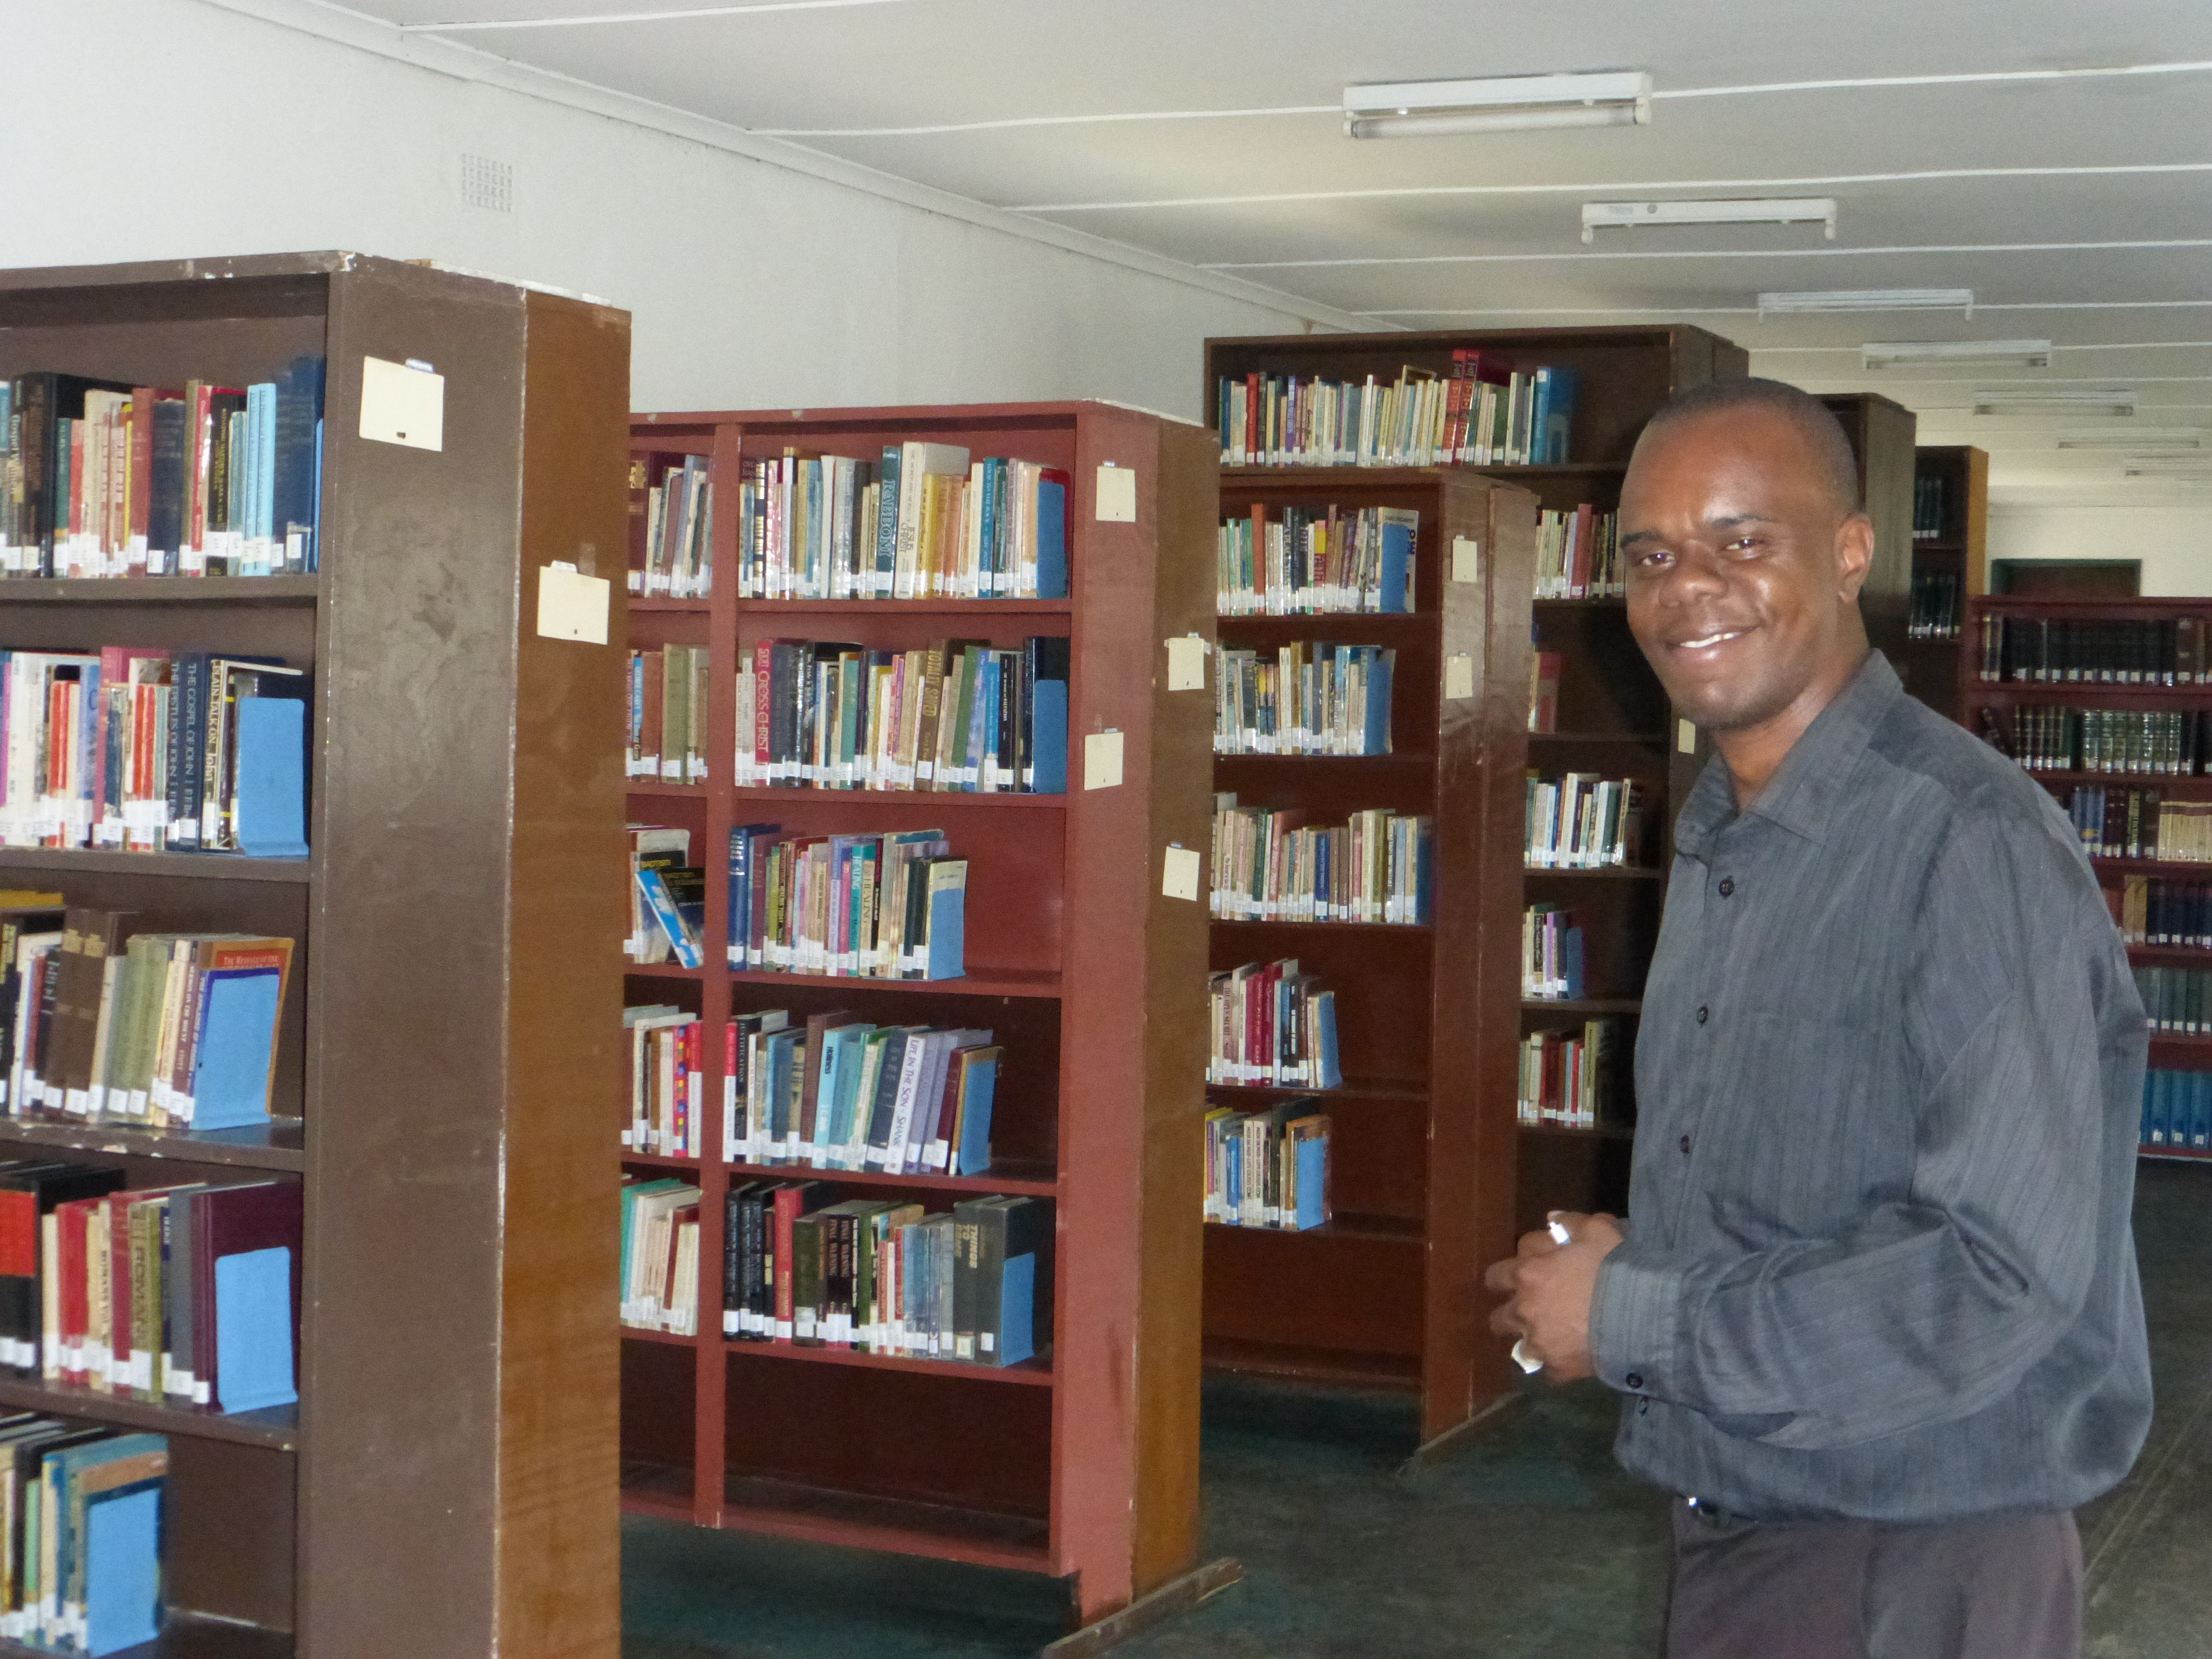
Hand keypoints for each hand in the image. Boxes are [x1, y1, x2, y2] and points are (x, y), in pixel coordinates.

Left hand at [1483, 1211, 1624, 1382]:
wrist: (1640, 1313)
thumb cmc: (1615, 1266)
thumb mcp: (1597, 1230)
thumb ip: (1570, 1222)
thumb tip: (1552, 1219)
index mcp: (1528, 1274)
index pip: (1497, 1275)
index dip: (1511, 1274)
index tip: (1525, 1274)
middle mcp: (1525, 1310)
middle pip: (1498, 1316)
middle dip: (1511, 1312)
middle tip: (1531, 1310)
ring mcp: (1539, 1343)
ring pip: (1519, 1347)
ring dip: (1530, 1341)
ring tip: (1548, 1338)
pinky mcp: (1558, 1368)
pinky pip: (1549, 1369)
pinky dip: (1557, 1363)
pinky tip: (1571, 1357)